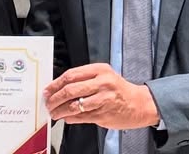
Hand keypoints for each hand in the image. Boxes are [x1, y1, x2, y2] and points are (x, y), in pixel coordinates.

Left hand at [43, 63, 159, 129]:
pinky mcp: (104, 114)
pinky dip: (70, 118)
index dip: (55, 83)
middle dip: (54, 98)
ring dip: (60, 110)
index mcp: (100, 70)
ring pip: (74, 105)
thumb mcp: (104, 76)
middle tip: (48, 103)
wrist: (140, 104)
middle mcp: (102, 83)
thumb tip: (60, 87)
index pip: (71, 75)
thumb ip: (84, 79)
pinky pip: (82, 117)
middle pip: (70, 90)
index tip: (48, 90)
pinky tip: (66, 118)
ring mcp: (103, 99)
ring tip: (54, 113)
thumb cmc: (119, 90)